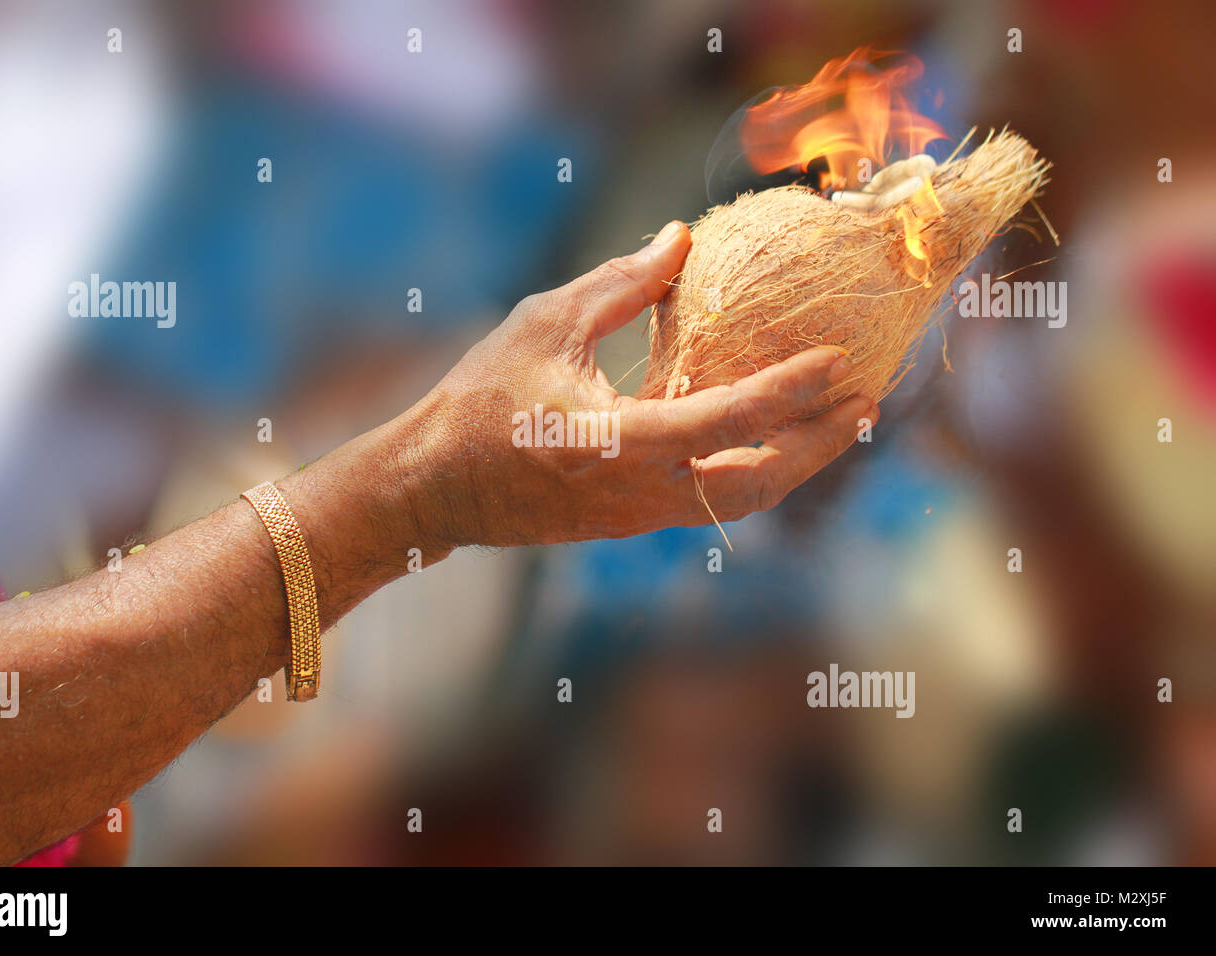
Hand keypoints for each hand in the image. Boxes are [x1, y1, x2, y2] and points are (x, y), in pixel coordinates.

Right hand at [390, 220, 878, 548]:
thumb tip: (680, 239)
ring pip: (737, 501)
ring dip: (790, 461)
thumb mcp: (545, 324)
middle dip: (818, 447)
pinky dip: (747, 466)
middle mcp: (640, 493)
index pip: (728, 420)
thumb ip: (622, 285)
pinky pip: (706, 499)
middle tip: (865, 403)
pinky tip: (763, 433)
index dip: (790, 391)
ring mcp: (636, 517)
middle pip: (756, 485)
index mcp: (621, 443)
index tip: (839, 361)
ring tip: (831, 421)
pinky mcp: (627, 521)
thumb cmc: (478, 400)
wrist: (431, 488)